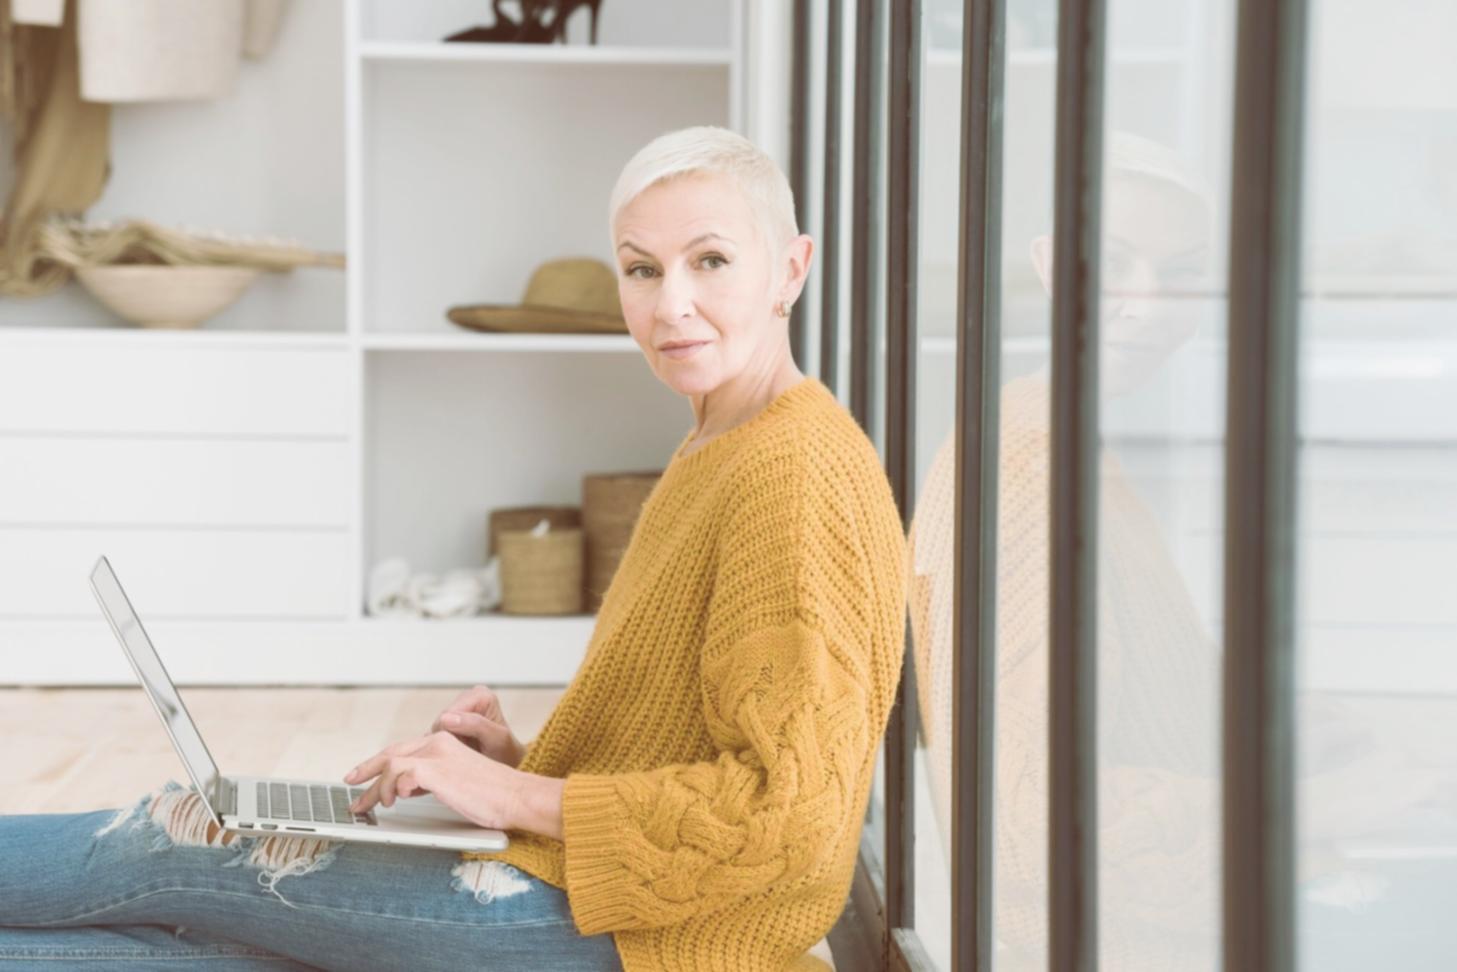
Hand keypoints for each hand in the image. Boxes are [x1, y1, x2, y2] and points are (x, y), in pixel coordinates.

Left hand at [343, 730, 531, 830]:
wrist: (516, 796)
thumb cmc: (493, 795)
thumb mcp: (456, 784)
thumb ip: (431, 780)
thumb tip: (405, 789)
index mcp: (445, 742)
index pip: (403, 750)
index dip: (379, 763)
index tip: (363, 777)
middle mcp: (439, 743)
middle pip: (391, 753)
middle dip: (366, 770)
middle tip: (349, 785)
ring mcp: (437, 754)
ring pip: (391, 765)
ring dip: (376, 788)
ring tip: (373, 806)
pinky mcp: (436, 770)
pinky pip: (400, 776)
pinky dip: (391, 789)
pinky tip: (394, 801)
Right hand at [430, 683, 527, 768]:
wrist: (506, 762)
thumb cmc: (506, 751)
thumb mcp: (497, 739)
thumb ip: (475, 725)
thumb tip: (445, 718)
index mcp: (480, 694)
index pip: (448, 714)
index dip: (451, 734)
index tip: (465, 748)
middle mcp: (467, 697)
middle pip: (440, 720)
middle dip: (448, 739)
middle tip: (465, 751)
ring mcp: (457, 708)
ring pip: (436, 729)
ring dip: (446, 743)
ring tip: (464, 751)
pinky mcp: (449, 721)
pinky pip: (435, 734)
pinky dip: (443, 745)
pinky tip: (457, 750)